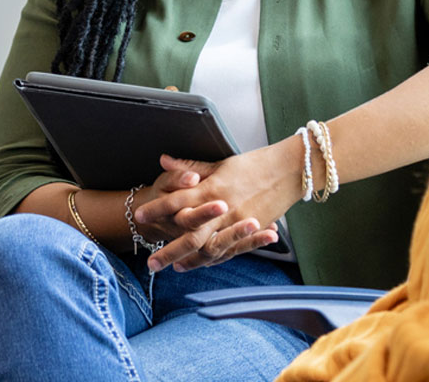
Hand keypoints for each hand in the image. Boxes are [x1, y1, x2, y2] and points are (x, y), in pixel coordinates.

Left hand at [132, 142, 305, 271]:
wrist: (289, 170)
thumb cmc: (254, 164)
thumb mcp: (219, 163)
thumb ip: (190, 167)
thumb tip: (163, 160)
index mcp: (212, 188)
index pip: (177, 201)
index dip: (156, 209)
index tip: (139, 217)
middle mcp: (223, 209)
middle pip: (189, 235)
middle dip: (168, 250)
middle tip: (150, 263)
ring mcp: (237, 223)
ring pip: (209, 248)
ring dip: (189, 261)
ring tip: (172, 268)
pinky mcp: (250, 231)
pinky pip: (229, 251)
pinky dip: (213, 260)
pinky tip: (200, 265)